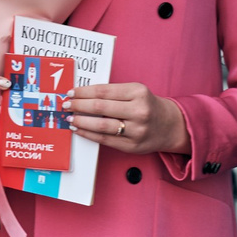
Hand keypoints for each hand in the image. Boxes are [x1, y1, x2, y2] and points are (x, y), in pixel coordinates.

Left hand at [68, 83, 187, 154]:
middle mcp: (139, 111)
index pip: (103, 91)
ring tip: (70, 118)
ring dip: (81, 121)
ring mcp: (136, 130)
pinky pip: (105, 139)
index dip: (83, 92)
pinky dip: (89, 134)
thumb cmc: (147, 106)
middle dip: (79, 105)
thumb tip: (83, 95)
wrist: (170, 125)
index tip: (71, 92)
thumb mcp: (136, 92)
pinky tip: (79, 130)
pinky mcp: (132, 145)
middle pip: (100, 107)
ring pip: (101, 125)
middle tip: (66, 105)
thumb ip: (113, 93)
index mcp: (138, 92)